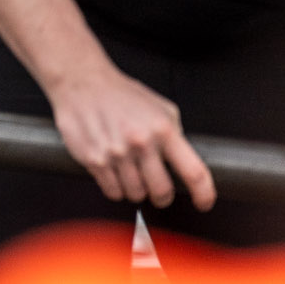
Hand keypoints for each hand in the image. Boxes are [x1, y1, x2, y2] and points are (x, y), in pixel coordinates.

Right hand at [47, 62, 216, 210]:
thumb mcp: (159, 106)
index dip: (204, 194)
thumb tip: (183, 161)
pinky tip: (114, 172)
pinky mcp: (94, 160)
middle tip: (157, 189)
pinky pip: (112, 191)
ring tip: (130, 172)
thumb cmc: (119, 93)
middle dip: (162, 195)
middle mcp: (141, 142)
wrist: (81, 81)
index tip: (204, 203)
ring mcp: (117, 153)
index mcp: (163, 129)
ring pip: (136, 194)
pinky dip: (115, 188)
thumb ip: (175, 133)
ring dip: (136, 189)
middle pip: (162, 192)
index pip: (194, 172)